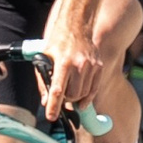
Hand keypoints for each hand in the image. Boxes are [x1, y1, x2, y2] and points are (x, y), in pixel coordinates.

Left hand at [38, 7, 100, 123]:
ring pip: (83, 94)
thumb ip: (44, 81)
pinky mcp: (99, 67)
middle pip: (73, 95)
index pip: (58, 90)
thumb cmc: (58, 42)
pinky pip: (94, 89)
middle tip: (60, 97)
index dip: (54, 105)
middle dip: (65, 100)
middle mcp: (79, 65)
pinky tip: (81, 100)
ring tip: (69, 92)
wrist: (77, 25)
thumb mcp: (44, 58)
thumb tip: (46, 101)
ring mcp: (91, 66)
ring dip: (75, 99)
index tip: (51, 116)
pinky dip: (87, 98)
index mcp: (63, 62)